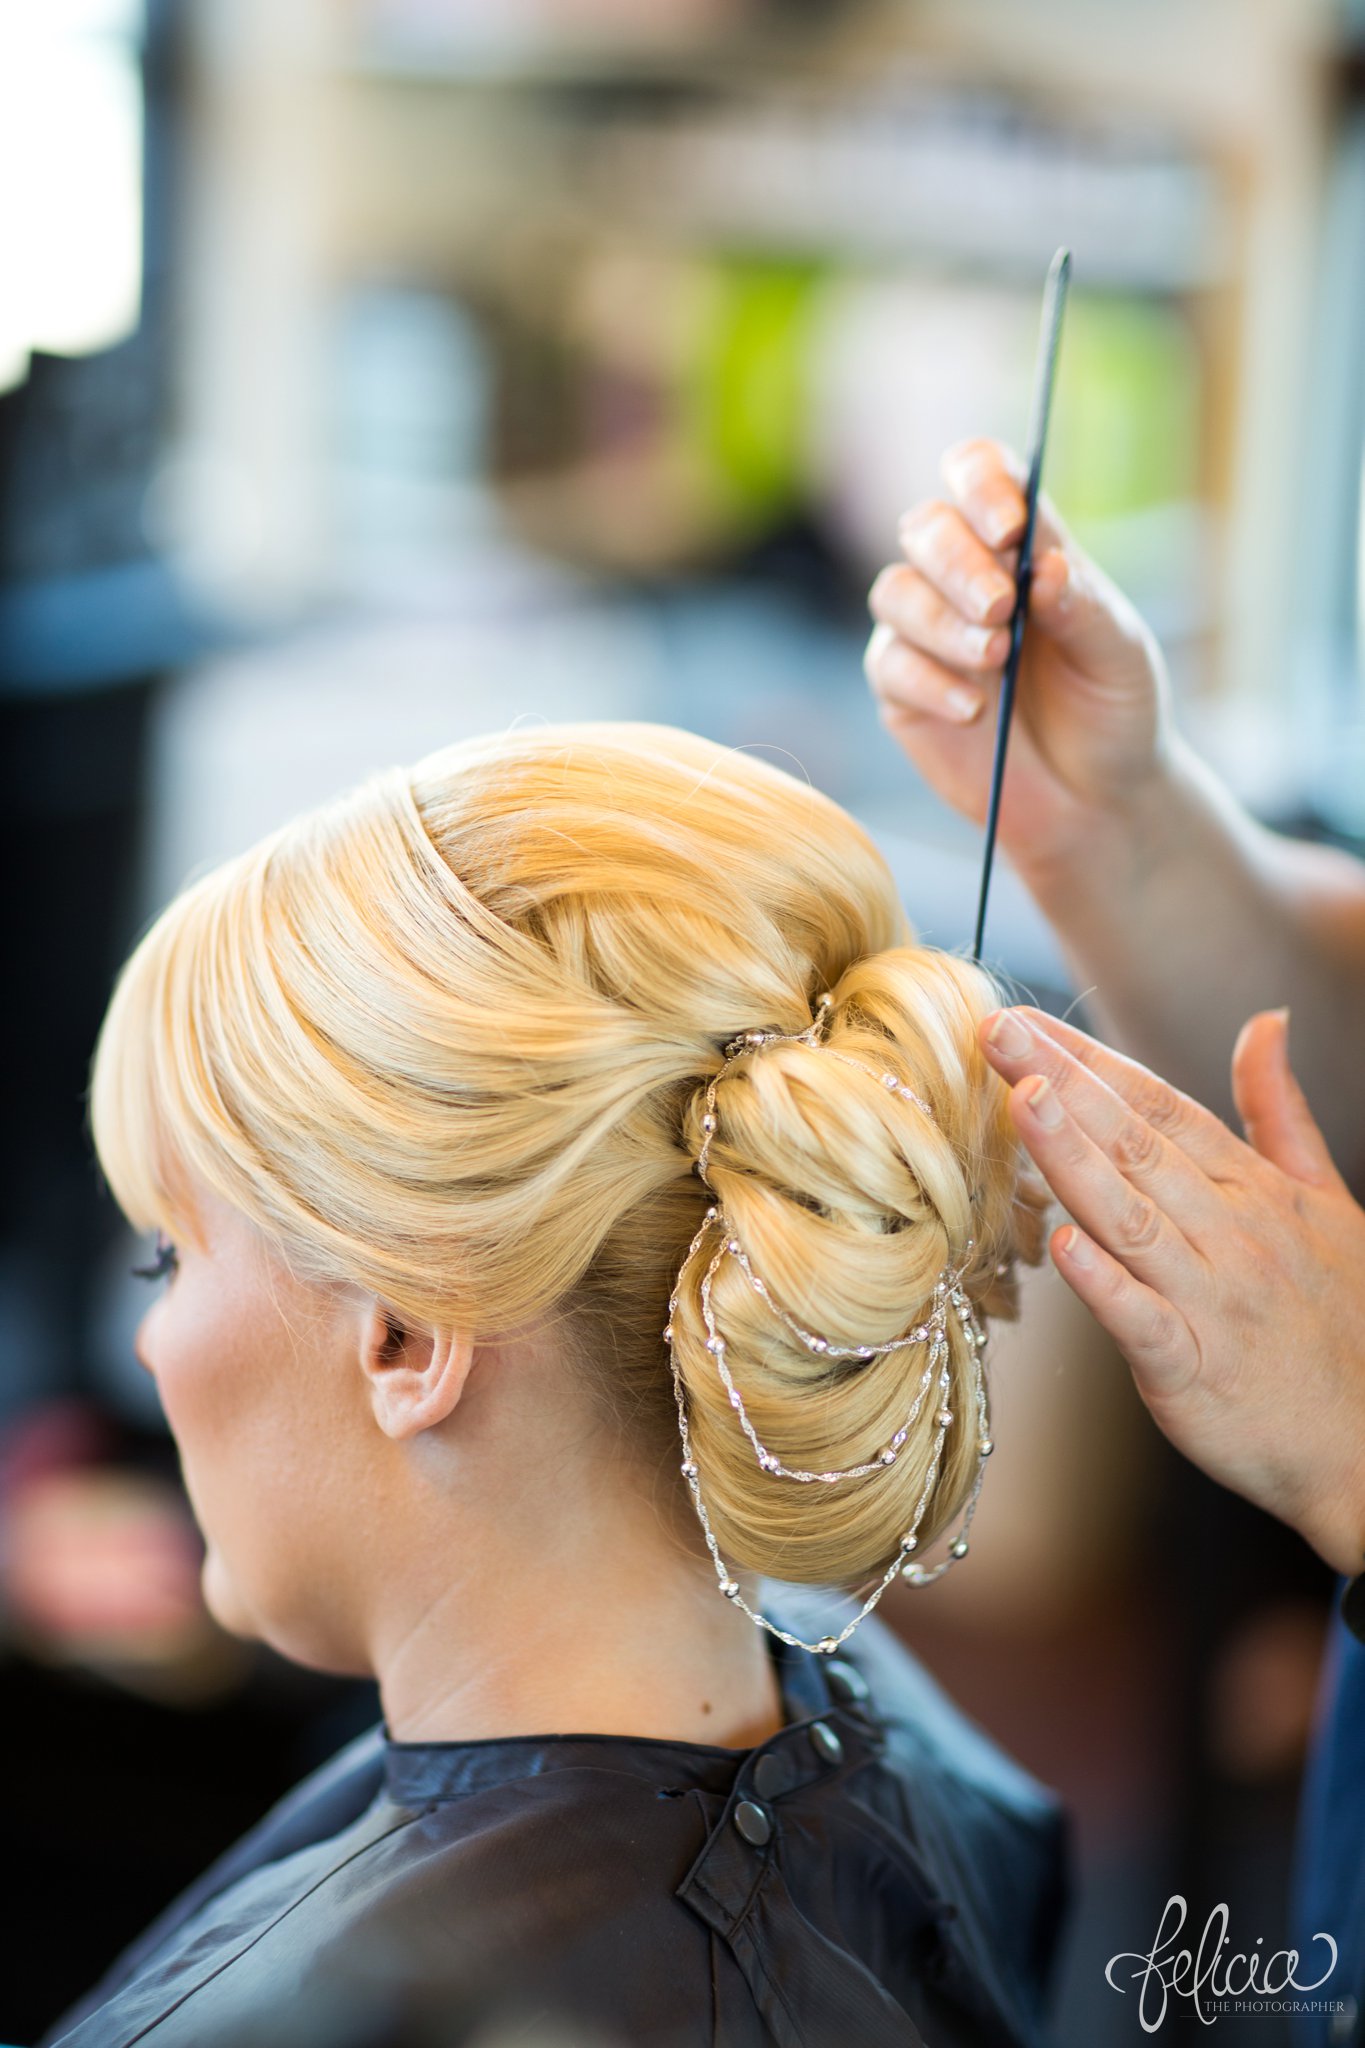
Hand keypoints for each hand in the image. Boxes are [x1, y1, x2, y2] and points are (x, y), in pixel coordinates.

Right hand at [865, 438, 1174, 883]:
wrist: (1095, 803)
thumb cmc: (1115, 712)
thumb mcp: (1121, 655)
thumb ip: (1083, 607)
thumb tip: (1042, 566)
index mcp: (1023, 545)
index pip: (981, 473)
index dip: (981, 483)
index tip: (1010, 529)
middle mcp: (966, 577)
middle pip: (926, 526)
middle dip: (958, 561)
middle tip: (1001, 608)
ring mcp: (928, 633)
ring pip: (895, 591)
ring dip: (941, 620)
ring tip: (994, 659)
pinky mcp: (902, 690)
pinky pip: (890, 664)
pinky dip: (928, 680)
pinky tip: (973, 710)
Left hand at [977, 1003, 1364, 1574]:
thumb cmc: (1346, 1321)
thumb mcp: (1326, 1200)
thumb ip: (1278, 1111)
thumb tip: (1265, 1024)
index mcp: (1252, 1189)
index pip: (1158, 1107)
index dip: (1089, 1058)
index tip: (1022, 1020)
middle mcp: (1231, 1233)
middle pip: (1135, 1145)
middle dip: (1063, 1083)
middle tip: (995, 1032)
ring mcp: (1214, 1300)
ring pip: (1133, 1217)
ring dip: (1074, 1159)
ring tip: (1022, 1103)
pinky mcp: (1196, 1371)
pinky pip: (1144, 1322)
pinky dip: (1105, 1284)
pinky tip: (1063, 1245)